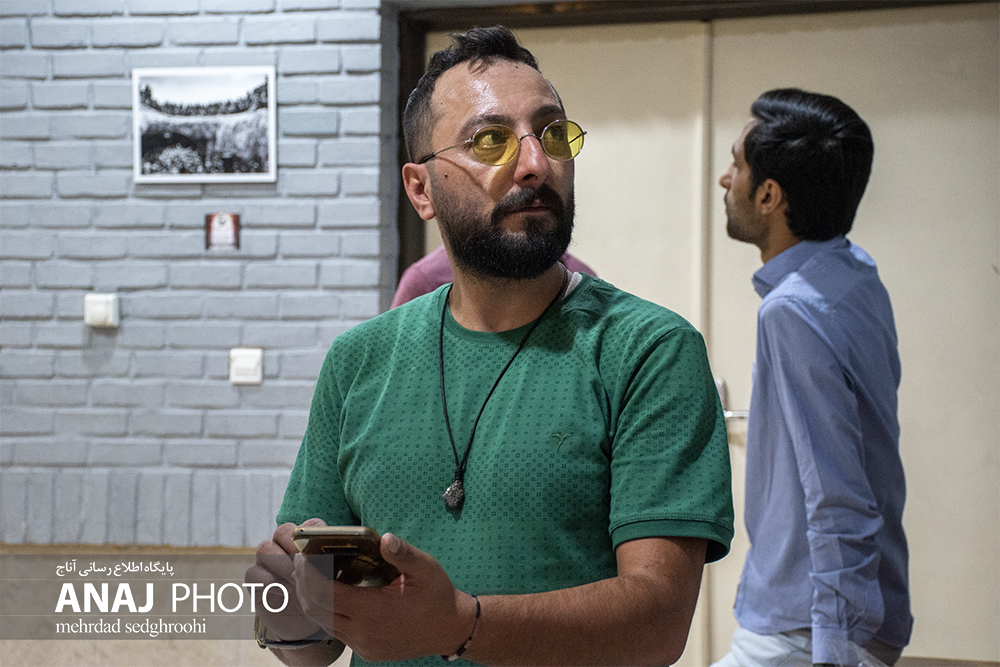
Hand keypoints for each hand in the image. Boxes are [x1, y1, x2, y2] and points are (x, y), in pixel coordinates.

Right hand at [245, 517, 327, 641]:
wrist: (307, 625)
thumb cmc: (325, 599)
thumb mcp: (335, 583)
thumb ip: (335, 567)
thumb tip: (344, 556)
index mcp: (308, 542)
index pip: (310, 524)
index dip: (312, 533)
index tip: (319, 549)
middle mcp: (285, 546)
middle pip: (283, 531)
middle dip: (292, 544)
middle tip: (303, 563)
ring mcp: (268, 562)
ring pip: (265, 548)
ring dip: (281, 562)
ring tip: (294, 580)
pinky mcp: (255, 580)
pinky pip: (253, 572)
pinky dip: (266, 580)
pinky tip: (282, 591)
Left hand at [292, 532, 477, 662]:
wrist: (451, 629)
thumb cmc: (438, 596)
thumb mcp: (426, 568)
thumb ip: (403, 554)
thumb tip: (384, 538)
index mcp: (373, 611)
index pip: (326, 594)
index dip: (309, 574)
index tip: (304, 555)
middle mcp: (363, 633)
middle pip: (316, 610)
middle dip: (304, 585)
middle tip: (303, 561)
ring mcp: (363, 645)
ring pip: (323, 623)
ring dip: (313, 600)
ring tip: (312, 575)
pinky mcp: (366, 651)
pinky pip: (336, 631)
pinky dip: (327, 612)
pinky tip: (332, 594)